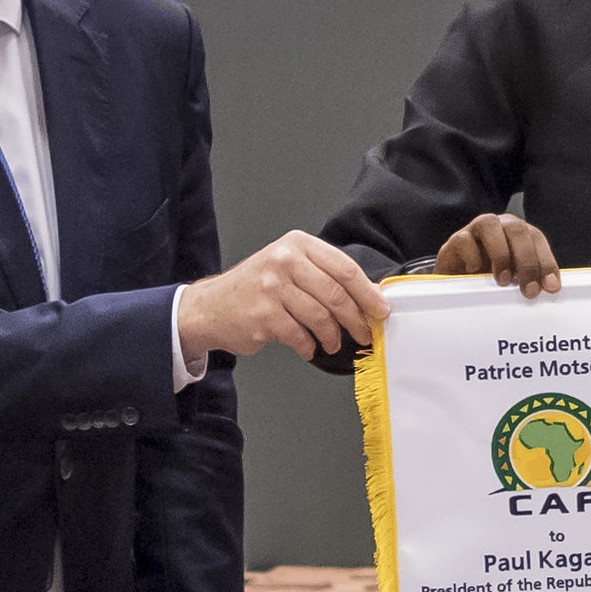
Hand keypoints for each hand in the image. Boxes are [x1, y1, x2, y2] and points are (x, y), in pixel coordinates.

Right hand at [176, 230, 388, 362]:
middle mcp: (284, 261)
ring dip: (333, 336)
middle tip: (364, 331)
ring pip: (321, 317)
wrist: (210, 306)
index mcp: (297, 244)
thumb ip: (324, 275)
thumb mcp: (289, 266)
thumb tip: (366, 296)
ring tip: (334, 342)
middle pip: (336, 294)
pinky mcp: (264, 315)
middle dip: (356, 319)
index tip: (380, 309)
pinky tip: (308, 347)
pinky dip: (309, 346)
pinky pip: (300, 336)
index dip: (367, 292)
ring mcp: (272, 288)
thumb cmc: (256, 286)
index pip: (344, 268)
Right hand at [436, 213, 560, 298]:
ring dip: (500, 253)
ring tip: (503, 280)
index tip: (551, 287)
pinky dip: (471, 255)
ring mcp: (476, 229)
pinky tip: (475, 272)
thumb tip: (548, 292)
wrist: (459, 279)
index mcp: (519, 233)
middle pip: (518, 230)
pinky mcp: (456, 240)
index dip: (546, 263)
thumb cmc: (491, 277)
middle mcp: (500, 226)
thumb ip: (529, 279)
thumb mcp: (514, 279)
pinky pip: (463, 240)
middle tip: (529, 290)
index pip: (537, 239)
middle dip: (527, 261)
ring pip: (490, 225)